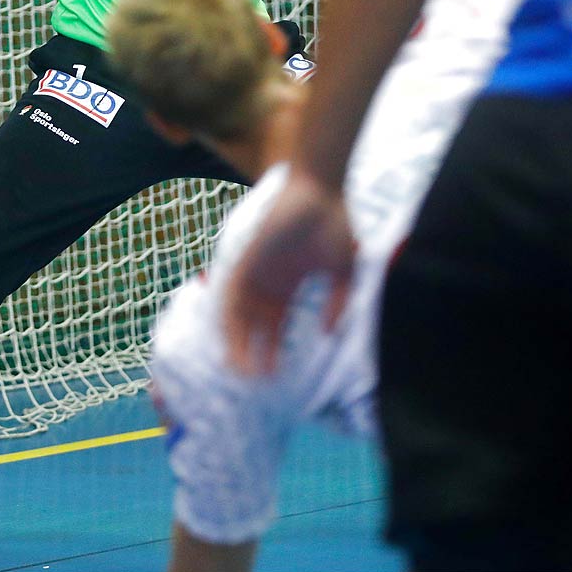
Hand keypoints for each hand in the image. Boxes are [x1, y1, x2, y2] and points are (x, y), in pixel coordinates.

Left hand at [222, 167, 355, 374]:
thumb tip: (329, 334)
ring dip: (236, 341)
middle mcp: (268, 283)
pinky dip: (227, 315)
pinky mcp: (246, 258)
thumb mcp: (343, 273)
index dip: (273, 352)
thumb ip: (337, 303)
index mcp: (289, 288)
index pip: (275, 327)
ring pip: (238, 315)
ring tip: (239, 369)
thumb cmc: (334, 224)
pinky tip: (227, 338)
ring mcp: (255, 271)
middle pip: (254, 327)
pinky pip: (230, 291)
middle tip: (253, 382)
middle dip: (252, 354)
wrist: (319, 189)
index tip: (275, 377)